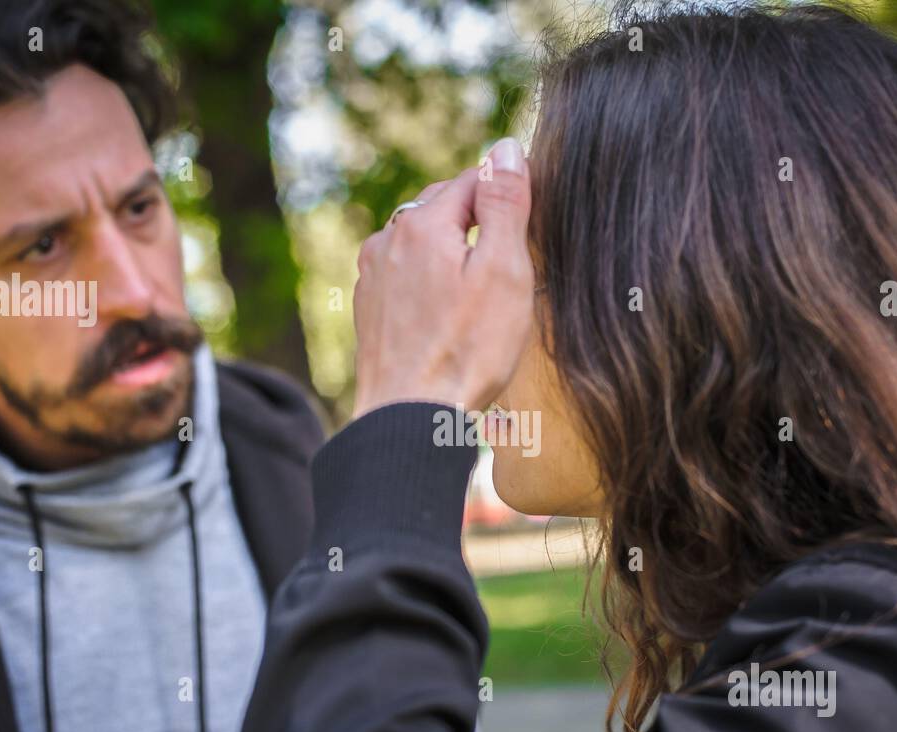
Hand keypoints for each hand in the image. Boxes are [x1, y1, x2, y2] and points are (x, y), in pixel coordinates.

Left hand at [351, 137, 533, 418]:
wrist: (408, 419)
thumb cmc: (466, 351)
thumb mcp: (503, 271)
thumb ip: (504, 204)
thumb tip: (505, 148)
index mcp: (422, 222)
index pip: (473, 181)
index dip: (506, 202)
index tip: (527, 235)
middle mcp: (388, 239)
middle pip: (443, 210)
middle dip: (477, 227)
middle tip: (509, 272)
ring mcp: (373, 276)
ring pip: (423, 244)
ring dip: (452, 257)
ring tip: (480, 300)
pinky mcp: (369, 310)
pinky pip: (406, 278)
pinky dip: (430, 286)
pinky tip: (449, 321)